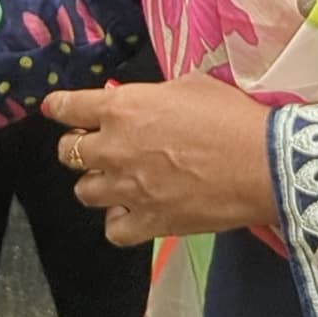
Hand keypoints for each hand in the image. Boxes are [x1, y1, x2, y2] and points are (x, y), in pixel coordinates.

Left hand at [43, 75, 279, 243]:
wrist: (262, 163)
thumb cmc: (231, 116)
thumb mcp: (189, 86)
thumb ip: (154, 96)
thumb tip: (145, 104)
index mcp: (122, 108)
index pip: (68, 107)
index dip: (59, 107)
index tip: (55, 109)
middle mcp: (114, 149)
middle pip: (68, 152)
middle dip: (79, 147)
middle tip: (97, 147)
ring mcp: (128, 189)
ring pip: (84, 192)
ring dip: (97, 185)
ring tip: (116, 182)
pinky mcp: (148, 222)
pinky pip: (112, 230)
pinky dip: (118, 222)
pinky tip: (133, 213)